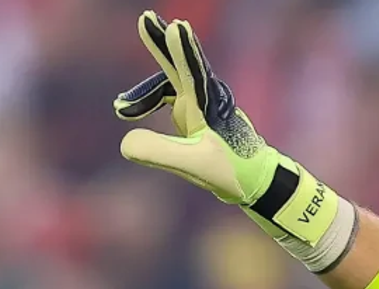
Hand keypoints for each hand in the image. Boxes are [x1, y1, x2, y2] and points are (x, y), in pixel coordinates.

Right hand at [112, 11, 356, 270]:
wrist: (255, 180)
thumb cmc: (232, 171)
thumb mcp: (194, 165)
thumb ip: (160, 152)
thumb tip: (125, 142)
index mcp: (208, 108)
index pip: (193, 74)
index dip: (183, 51)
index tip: (176, 28)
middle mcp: (205, 99)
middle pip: (181, 65)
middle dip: (164, 42)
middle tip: (147, 17)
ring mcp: (201, 104)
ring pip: (173, 78)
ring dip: (149, 79)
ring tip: (123, 104)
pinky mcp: (196, 113)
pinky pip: (169, 96)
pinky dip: (149, 99)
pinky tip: (129, 109)